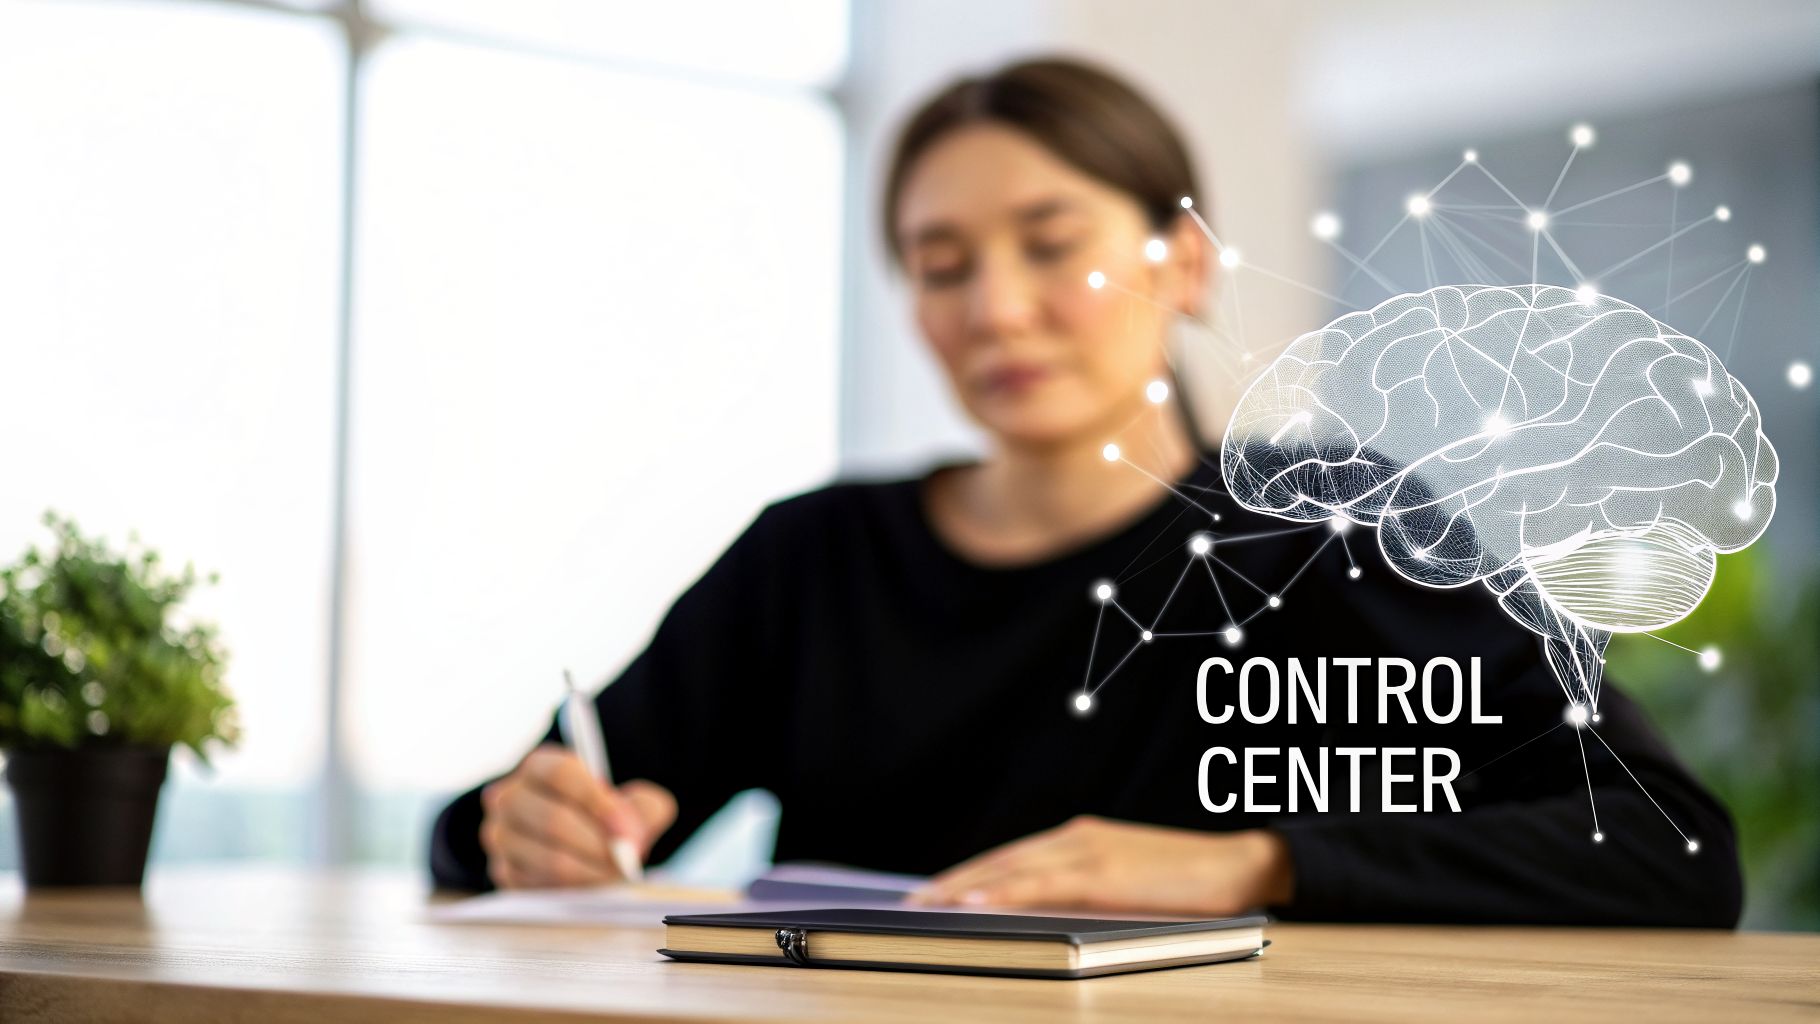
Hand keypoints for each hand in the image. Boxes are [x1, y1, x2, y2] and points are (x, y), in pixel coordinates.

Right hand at [478, 744, 677, 888]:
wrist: (585, 842)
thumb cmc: (607, 816)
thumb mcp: (634, 801)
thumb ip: (644, 808)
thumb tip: (633, 839)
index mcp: (539, 766)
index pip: (561, 774)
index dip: (597, 802)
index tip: (626, 829)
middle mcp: (509, 796)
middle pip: (552, 819)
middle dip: (596, 844)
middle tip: (626, 860)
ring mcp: (501, 836)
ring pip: (547, 858)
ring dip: (589, 871)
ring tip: (615, 874)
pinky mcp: (503, 871)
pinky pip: (539, 885)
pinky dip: (573, 889)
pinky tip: (594, 884)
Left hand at [907, 817, 1292, 916]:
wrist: (1242, 866)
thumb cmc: (1190, 885)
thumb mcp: (1126, 887)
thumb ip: (1086, 894)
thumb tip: (1041, 919)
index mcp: (1082, 840)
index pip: (1012, 858)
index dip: (970, 873)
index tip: (935, 890)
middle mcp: (1078, 838)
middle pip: (1001, 860)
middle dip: (954, 880)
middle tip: (913, 901)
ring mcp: (1090, 850)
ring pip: (1011, 868)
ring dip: (964, 885)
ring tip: (926, 904)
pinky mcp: (1104, 871)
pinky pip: (1040, 884)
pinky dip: (1001, 892)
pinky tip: (973, 903)